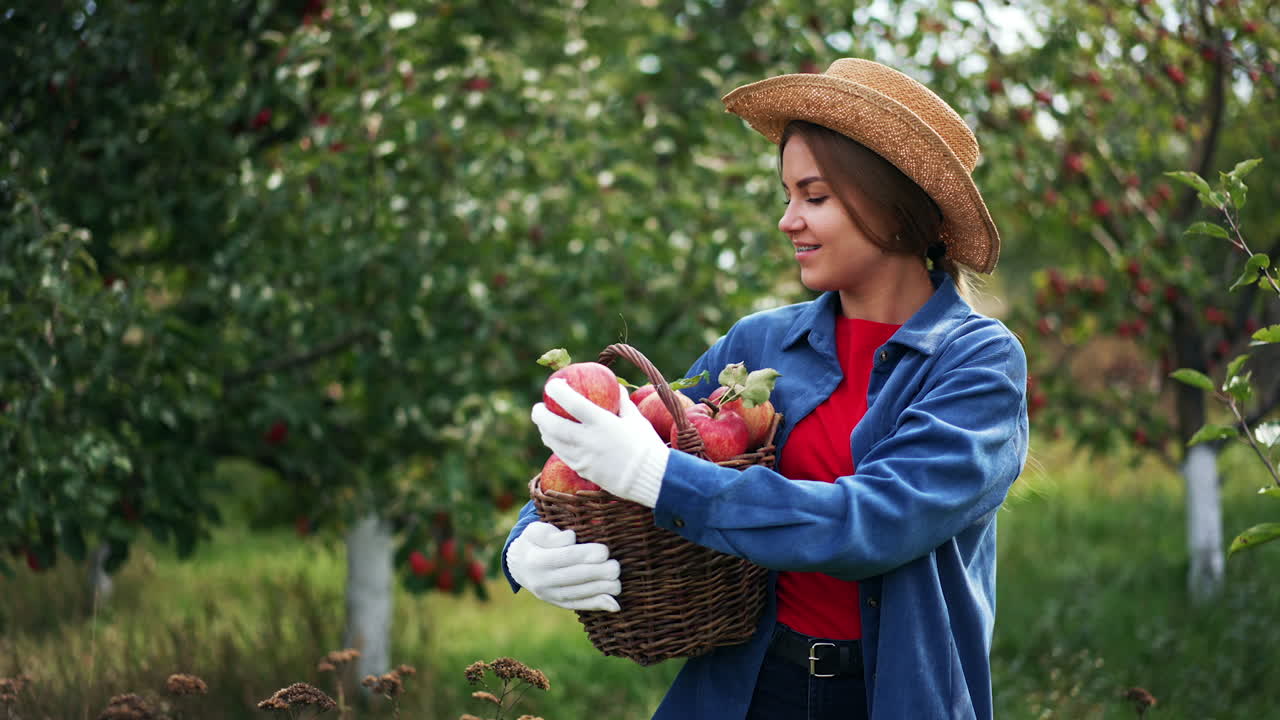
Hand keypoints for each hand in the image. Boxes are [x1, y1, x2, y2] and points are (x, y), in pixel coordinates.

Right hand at [506, 521, 620, 611]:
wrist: (519, 565)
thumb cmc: (533, 542)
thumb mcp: (535, 530)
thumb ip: (551, 533)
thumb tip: (571, 538)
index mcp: (536, 560)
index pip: (566, 557)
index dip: (586, 555)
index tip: (604, 551)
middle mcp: (542, 581)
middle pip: (575, 577)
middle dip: (598, 573)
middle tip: (615, 567)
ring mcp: (549, 595)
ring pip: (579, 593)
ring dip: (601, 590)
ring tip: (617, 582)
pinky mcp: (558, 603)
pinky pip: (579, 605)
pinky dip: (597, 605)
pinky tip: (614, 605)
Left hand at [532, 379, 668, 507]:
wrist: (650, 479)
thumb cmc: (646, 446)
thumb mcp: (637, 420)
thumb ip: (622, 403)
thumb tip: (616, 388)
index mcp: (603, 424)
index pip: (574, 404)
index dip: (559, 392)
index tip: (551, 384)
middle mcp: (589, 440)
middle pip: (554, 426)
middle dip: (540, 415)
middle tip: (538, 408)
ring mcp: (584, 458)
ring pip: (554, 443)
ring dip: (544, 431)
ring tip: (543, 423)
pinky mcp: (583, 470)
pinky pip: (563, 456)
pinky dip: (556, 445)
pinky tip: (555, 440)